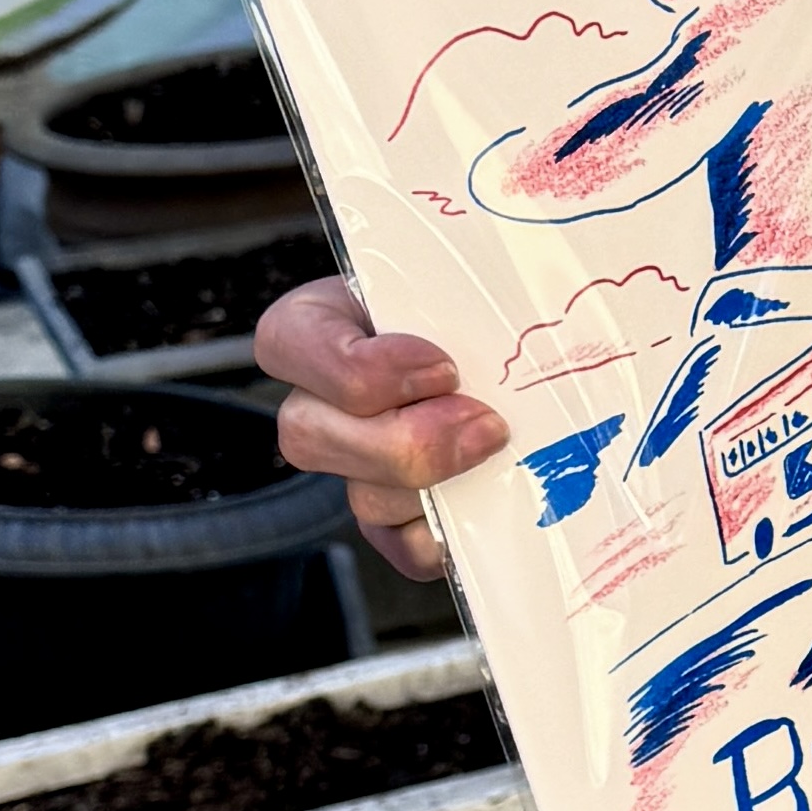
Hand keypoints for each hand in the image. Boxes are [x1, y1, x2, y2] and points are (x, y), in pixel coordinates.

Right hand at [256, 274, 504, 581]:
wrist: (524, 332)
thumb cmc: (491, 289)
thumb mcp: (474, 266)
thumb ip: (478, 279)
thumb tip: (516, 297)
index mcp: (324, 320)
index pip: (287, 341)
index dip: (360, 368)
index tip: (443, 366)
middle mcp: (324, 395)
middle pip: (308, 435)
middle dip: (402, 441)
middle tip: (484, 423)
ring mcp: (356, 461)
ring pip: (359, 494)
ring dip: (432, 484)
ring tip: (497, 451)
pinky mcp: (396, 514)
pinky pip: (398, 544)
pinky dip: (439, 539)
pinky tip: (481, 511)